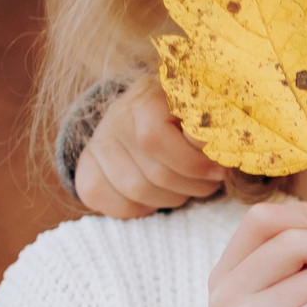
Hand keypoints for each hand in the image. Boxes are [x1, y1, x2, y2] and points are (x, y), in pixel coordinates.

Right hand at [77, 78, 228, 218]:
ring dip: (171, 199)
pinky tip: (154, 199)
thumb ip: (210, 126)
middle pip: (155, 172)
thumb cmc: (185, 117)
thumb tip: (215, 145)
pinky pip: (105, 198)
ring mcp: (99, 141)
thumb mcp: (204, 114)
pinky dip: (136, 208)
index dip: (194, 163)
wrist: (144, 115)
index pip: (158, 139)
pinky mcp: (87, 166)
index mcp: (148, 97)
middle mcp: (119, 116)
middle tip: (210, 184)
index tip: (219, 171)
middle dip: (192, 186)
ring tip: (187, 190)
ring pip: (135, 189)